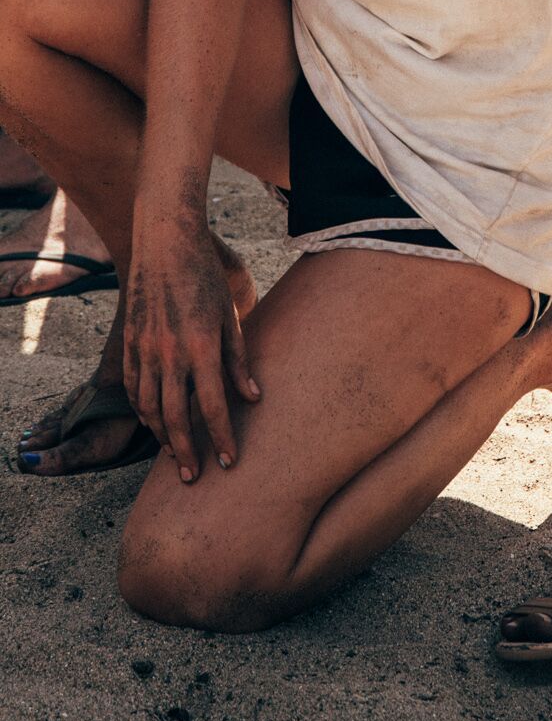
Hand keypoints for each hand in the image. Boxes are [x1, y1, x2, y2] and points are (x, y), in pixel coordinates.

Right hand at [123, 218, 259, 480]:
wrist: (165, 244)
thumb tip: (252, 398)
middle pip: (176, 419)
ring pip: (150, 409)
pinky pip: (134, 390)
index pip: (213, 407)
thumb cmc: (206, 276)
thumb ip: (239, 360)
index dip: (222, 438)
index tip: (230, 462)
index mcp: (202, 347)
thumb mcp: (231, 315)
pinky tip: (154, 422)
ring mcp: (146, 350)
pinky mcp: (130, 344)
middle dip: (187, 452)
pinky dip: (143, 412)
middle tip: (194, 477)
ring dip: (162, 437)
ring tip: (176, 455)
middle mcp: (171, 354)